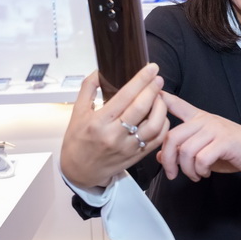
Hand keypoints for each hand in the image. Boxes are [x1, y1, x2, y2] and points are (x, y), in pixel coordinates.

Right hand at [60, 63, 169, 187]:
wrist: (79, 171)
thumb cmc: (77, 140)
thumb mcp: (77, 112)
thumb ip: (88, 88)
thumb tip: (101, 70)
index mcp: (98, 122)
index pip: (124, 96)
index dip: (140, 80)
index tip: (151, 68)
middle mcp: (114, 135)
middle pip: (141, 108)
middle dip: (153, 90)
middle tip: (158, 78)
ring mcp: (127, 147)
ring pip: (153, 125)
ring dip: (161, 107)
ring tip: (159, 96)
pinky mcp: (136, 156)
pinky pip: (157, 139)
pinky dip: (163, 124)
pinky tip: (160, 114)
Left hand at [158, 93, 240, 181]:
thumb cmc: (233, 150)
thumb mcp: (205, 150)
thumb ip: (183, 150)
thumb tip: (160, 156)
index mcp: (200, 119)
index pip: (177, 104)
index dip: (162, 99)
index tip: (152, 93)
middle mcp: (205, 121)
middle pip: (172, 136)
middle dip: (168, 160)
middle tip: (172, 174)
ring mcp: (215, 130)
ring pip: (186, 150)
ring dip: (186, 169)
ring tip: (194, 175)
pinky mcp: (225, 142)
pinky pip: (201, 159)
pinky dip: (200, 171)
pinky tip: (205, 173)